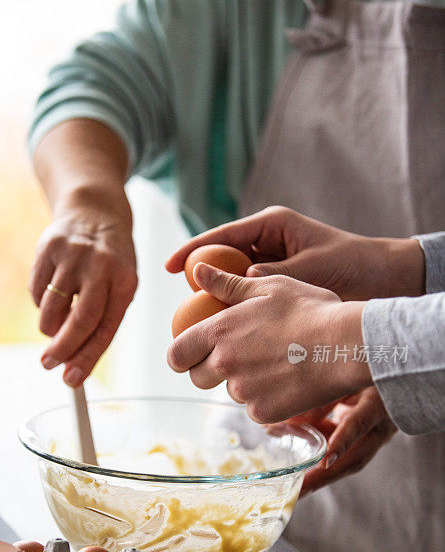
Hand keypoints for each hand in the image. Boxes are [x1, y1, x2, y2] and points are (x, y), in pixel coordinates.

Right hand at [29, 196, 136, 386]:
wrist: (95, 212)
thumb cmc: (110, 262)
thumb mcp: (119, 286)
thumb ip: (100, 322)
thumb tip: (72, 362)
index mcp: (125, 281)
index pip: (106, 329)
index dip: (87, 358)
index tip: (72, 379)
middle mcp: (101, 266)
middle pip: (80, 320)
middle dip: (62, 349)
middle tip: (49, 365)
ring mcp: (73, 255)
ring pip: (52, 309)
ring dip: (49, 328)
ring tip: (54, 326)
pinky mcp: (48, 247)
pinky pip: (36, 291)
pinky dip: (40, 303)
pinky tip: (51, 294)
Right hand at [166, 205, 424, 299]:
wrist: (382, 278)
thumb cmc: (351, 264)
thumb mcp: (313, 265)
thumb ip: (277, 271)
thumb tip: (243, 278)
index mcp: (272, 225)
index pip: (223, 236)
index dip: (193, 250)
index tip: (169, 266)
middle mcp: (267, 242)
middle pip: (222, 258)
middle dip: (201, 278)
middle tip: (183, 305)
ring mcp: (270, 263)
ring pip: (232, 279)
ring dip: (218, 297)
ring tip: (200, 321)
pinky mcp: (276, 283)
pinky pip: (248, 294)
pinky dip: (238, 308)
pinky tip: (227, 326)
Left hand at [167, 263, 371, 423]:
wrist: (346, 345)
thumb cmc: (310, 309)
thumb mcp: (268, 287)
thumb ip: (227, 284)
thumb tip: (197, 272)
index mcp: (219, 332)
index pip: (177, 354)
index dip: (181, 355)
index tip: (193, 352)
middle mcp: (224, 364)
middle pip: (198, 377)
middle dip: (210, 369)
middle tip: (238, 355)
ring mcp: (243, 392)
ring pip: (231, 391)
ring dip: (244, 381)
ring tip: (276, 361)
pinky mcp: (264, 412)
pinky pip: (255, 407)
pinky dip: (266, 397)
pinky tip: (289, 379)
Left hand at [279, 387, 396, 494]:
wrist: (395, 380)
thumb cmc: (365, 375)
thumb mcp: (345, 379)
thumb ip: (322, 398)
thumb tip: (292, 421)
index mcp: (377, 405)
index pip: (359, 424)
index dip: (342, 442)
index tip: (326, 461)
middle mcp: (380, 427)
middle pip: (355, 459)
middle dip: (326, 477)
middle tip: (300, 490)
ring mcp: (375, 438)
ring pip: (349, 461)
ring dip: (322, 476)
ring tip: (297, 487)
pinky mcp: (365, 442)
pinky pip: (344, 455)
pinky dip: (322, 460)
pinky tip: (301, 467)